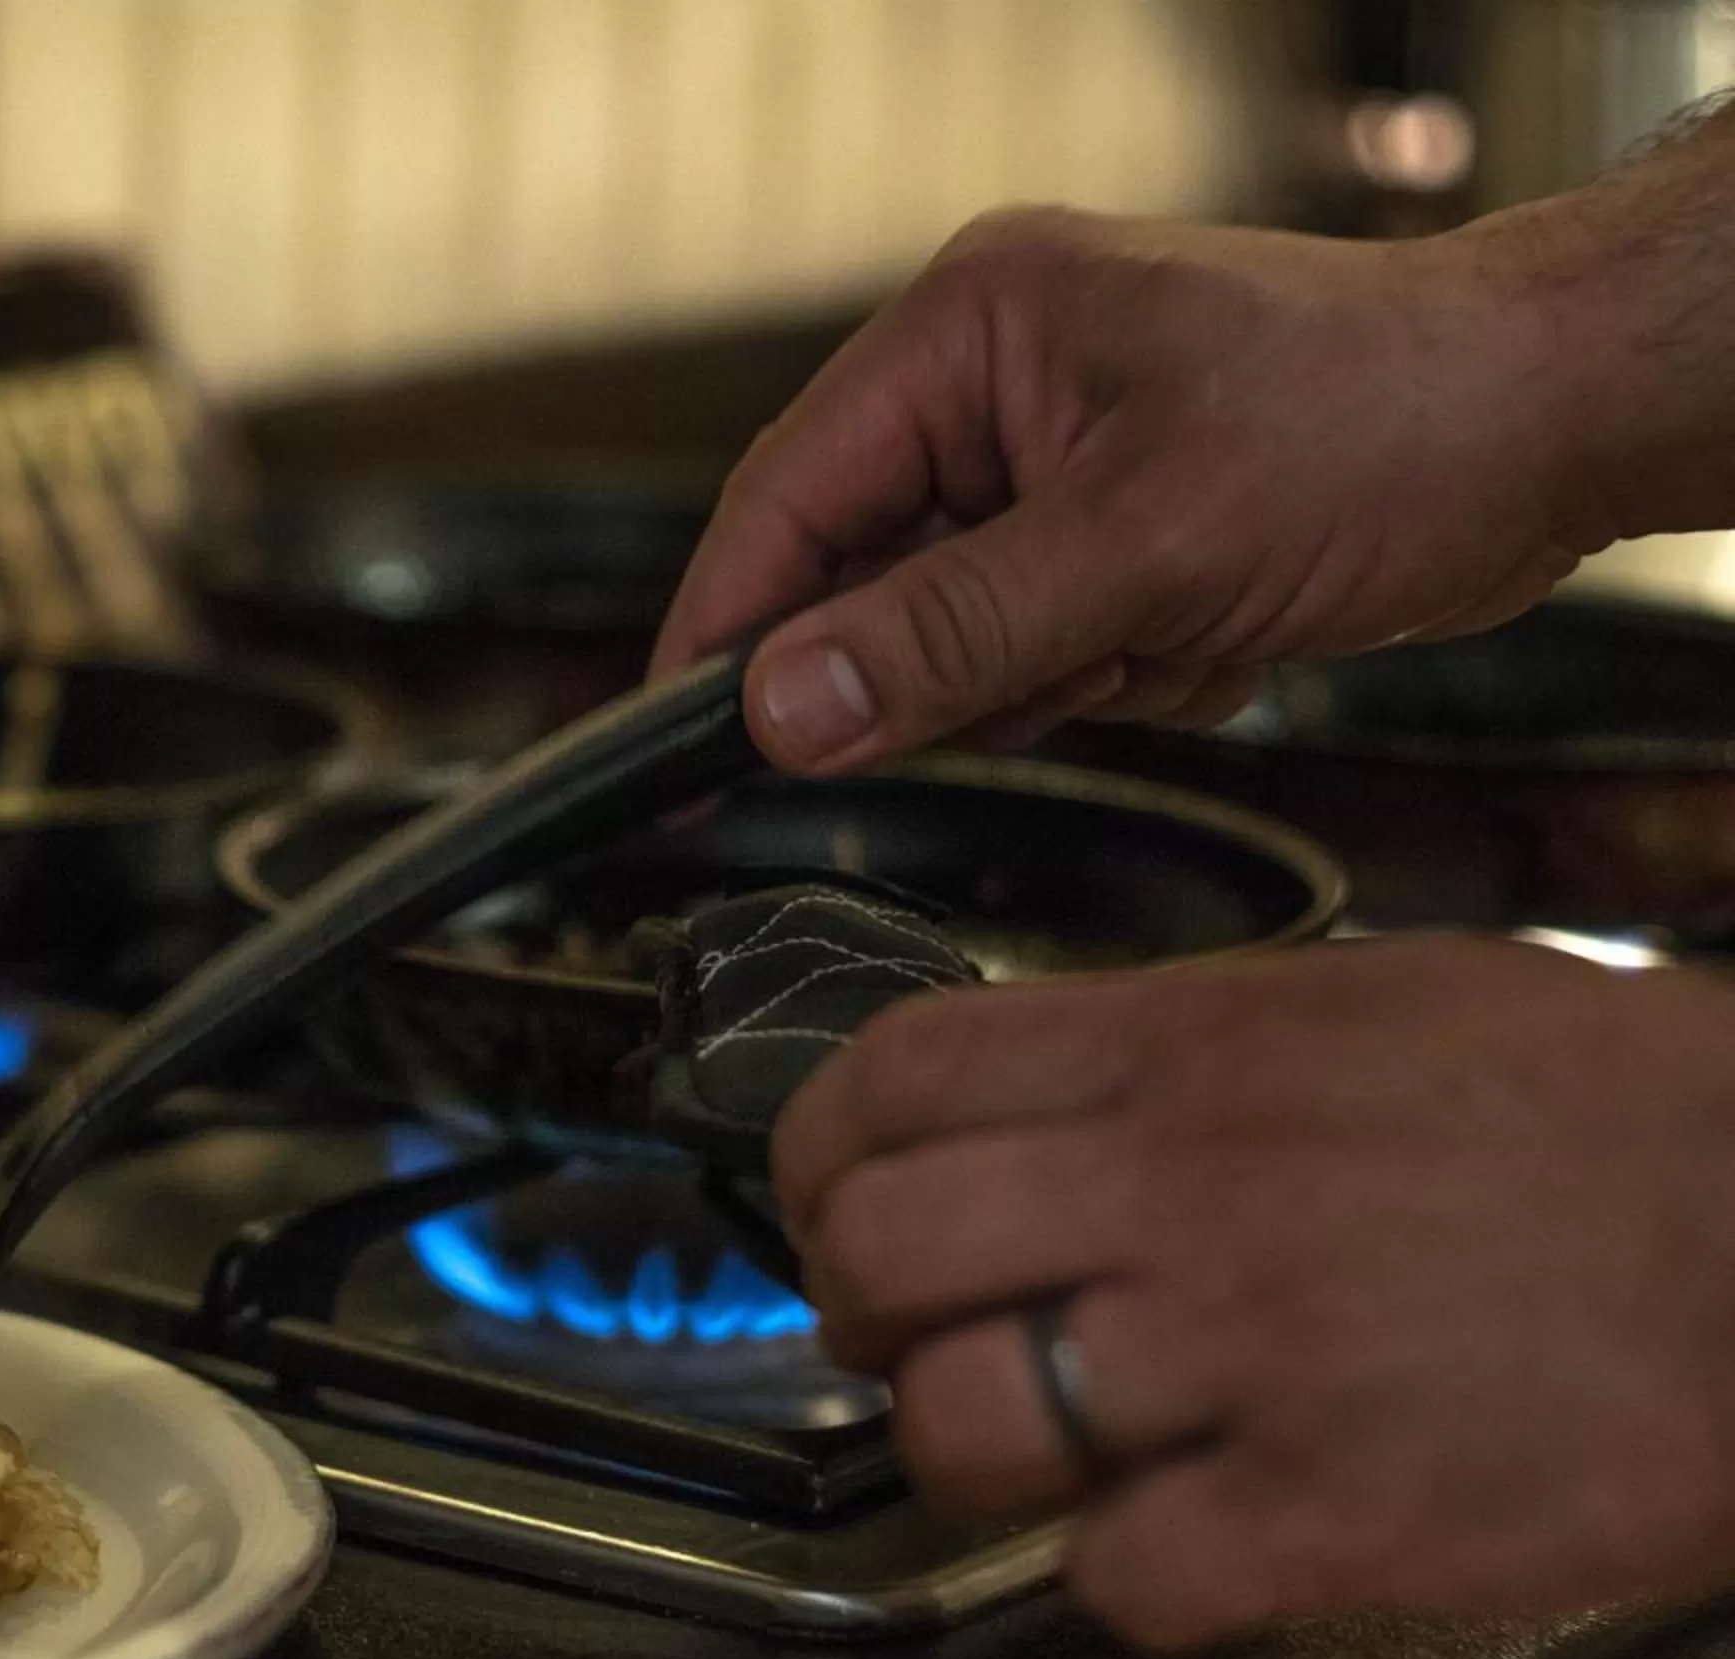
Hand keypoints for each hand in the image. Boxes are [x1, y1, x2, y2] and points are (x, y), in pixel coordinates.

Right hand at [650, 205, 1619, 768]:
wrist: (1556, 424)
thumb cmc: (1384, 422)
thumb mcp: (1148, 547)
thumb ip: (947, 634)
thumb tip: (782, 709)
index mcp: (969, 333)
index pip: (785, 500)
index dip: (725, 632)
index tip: (677, 749)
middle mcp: (993, 388)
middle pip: (865, 580)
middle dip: (958, 660)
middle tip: (1059, 678)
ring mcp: (1052, 461)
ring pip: (956, 637)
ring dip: (1062, 673)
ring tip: (1181, 632)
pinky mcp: (1111, 528)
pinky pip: (1042, 653)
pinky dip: (1123, 674)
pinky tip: (1216, 635)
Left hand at [773, 938, 1734, 1647]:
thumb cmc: (1630, 1125)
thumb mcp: (1383, 1006)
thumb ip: (1190, 1049)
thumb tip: (1055, 1101)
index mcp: (1192, 1050)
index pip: (894, 1075)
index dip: (817, 1155)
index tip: (830, 1202)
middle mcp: (1187, 1189)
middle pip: (879, 1254)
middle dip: (860, 1316)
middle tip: (916, 1338)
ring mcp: (1247, 1354)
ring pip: (960, 1426)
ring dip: (970, 1455)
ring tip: (1047, 1447)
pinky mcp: (1328, 1512)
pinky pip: (1116, 1576)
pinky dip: (1128, 1576)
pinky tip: (1194, 1534)